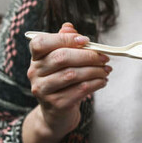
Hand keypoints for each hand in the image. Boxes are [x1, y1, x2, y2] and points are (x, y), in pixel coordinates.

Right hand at [27, 23, 111, 137]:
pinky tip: (102, 81)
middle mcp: (35, 73)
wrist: (56, 114)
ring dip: (94, 70)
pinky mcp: (56, 104)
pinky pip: (80, 90)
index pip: (41, 42)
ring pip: (72, 74)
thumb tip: (69, 27)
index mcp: (36, 58)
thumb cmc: (62, 83)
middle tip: (104, 57)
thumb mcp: (62, 62)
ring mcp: (43, 90)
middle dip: (87, 55)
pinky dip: (95, 83)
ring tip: (106, 70)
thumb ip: (64, 43)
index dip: (64, 39)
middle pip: (61, 57)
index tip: (86, 40)